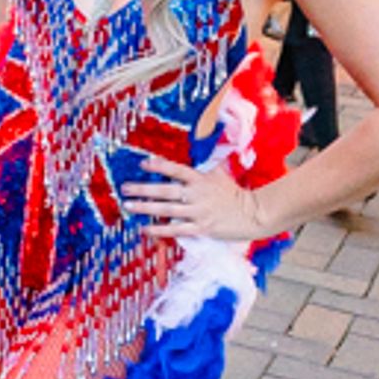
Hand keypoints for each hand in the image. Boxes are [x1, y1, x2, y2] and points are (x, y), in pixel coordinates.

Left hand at [122, 158, 261, 245]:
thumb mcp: (221, 174)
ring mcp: (199, 212)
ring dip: (146, 208)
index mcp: (201, 179)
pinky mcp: (202, 228)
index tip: (143, 164)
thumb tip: (202, 148)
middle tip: (124, 188)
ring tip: (128, 206)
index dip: (159, 166)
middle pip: (166, 190)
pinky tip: (144, 229)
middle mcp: (197, 194)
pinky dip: (159, 230)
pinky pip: (176, 229)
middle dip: (143, 189)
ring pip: (167, 210)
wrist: (254, 214)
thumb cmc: (235, 194)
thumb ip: (207, 165)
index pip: (176, 170)